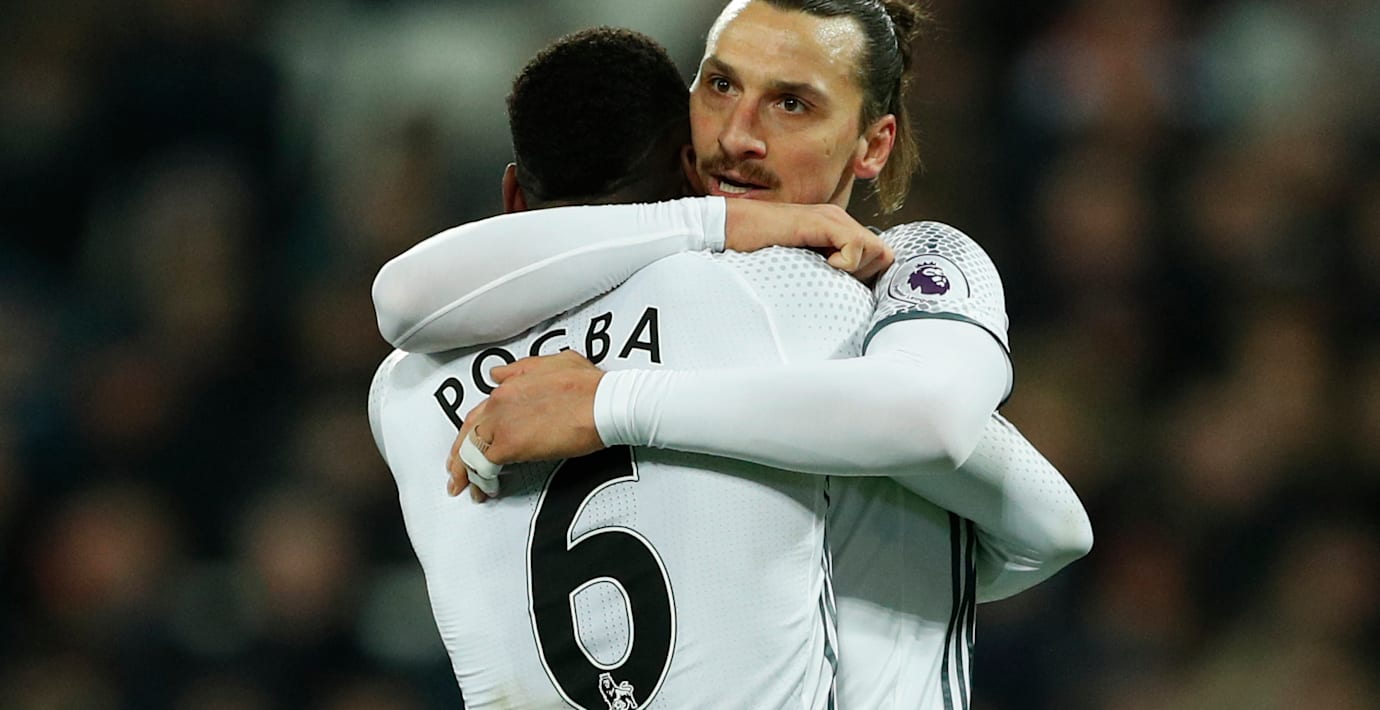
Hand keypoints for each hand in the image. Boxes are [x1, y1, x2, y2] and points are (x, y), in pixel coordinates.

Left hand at [447, 350, 605, 500]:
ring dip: (467, 473)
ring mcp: (503, 423)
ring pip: (471, 451)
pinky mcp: (511, 445)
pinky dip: (482, 481)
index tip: (469, 445)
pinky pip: (484, 466)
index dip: (471, 432)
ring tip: (469, 489)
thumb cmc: (590, 386)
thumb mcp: (555, 363)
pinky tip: (487, 490)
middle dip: (459, 455)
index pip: (480, 412)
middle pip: (468, 432)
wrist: (605, 402)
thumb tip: (499, 374)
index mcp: (509, 384)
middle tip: (457, 473)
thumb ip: (521, 370)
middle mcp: (500, 402)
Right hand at [723, 201, 893, 281]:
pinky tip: (822, 265)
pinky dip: (846, 262)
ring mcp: (833, 219)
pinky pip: (856, 245)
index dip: (867, 277)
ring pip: (876, 250)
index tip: (844, 288)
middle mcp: (840, 222)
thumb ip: (822, 273)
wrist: (731, 229)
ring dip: (858, 269)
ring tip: (827, 272)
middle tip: (838, 281)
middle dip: (868, 275)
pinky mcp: (823, 222)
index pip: (878, 256)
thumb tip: (841, 301)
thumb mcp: (799, 265)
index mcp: (837, 231)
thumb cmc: (758, 251)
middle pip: (884, 254)